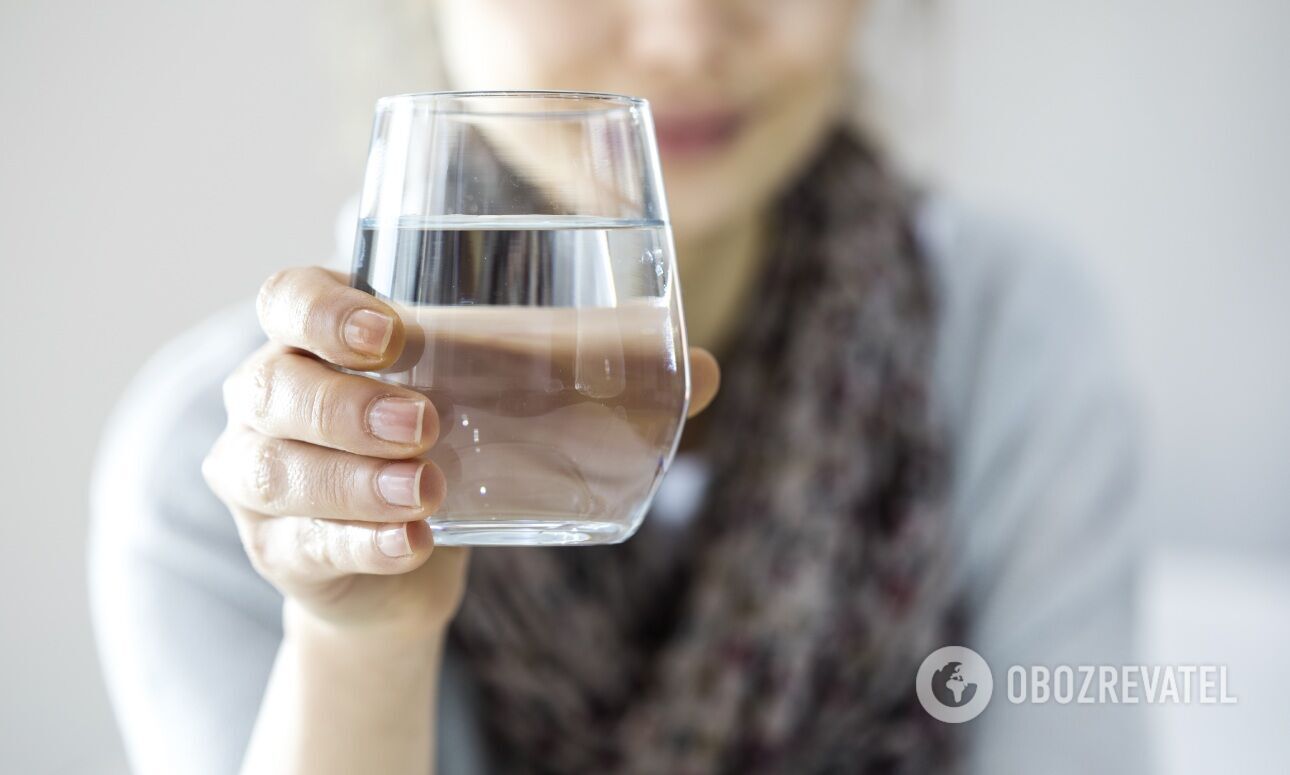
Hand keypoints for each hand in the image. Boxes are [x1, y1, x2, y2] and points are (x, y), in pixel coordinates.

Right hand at [202, 267, 719, 639]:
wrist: (399, 561)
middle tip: (424, 421)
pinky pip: (302, 544)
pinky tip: (412, 545)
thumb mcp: (500, 407)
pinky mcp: (280, 548)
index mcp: (321, 340)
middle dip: (345, 402)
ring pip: (275, 468)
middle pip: (271, 384)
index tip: (392, 334)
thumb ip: (586, 383)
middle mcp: (272, 399)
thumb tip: (705, 370)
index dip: (324, 309)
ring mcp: (262, 477)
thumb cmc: (449, 452)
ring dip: (352, 479)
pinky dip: (359, 544)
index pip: (287, 299)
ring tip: (428, 489)